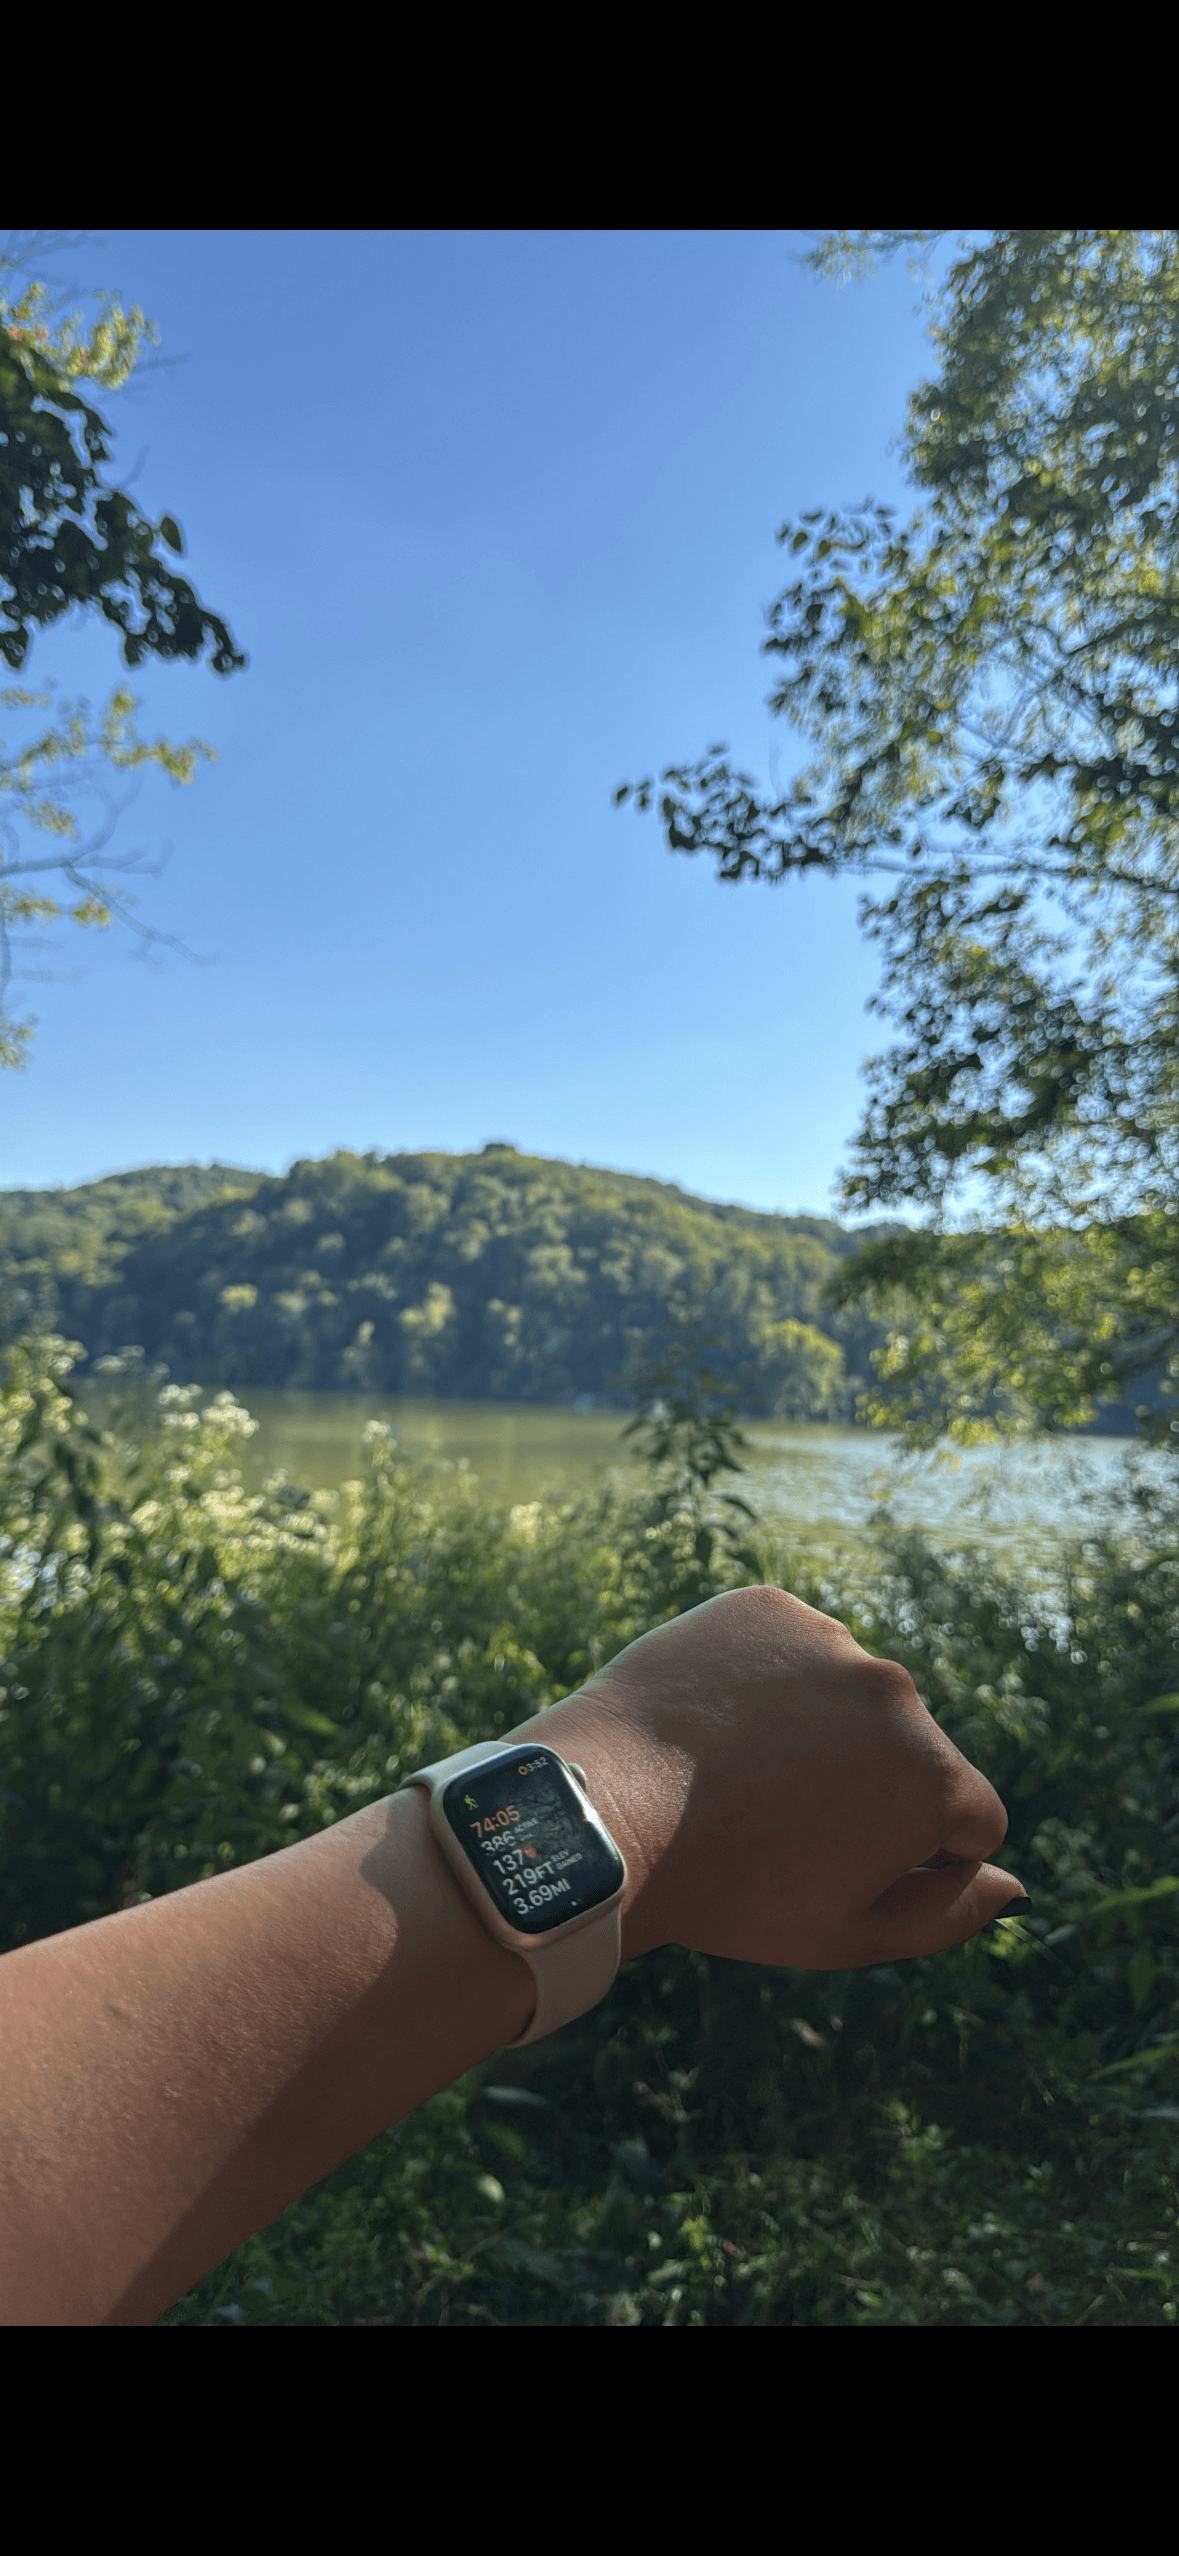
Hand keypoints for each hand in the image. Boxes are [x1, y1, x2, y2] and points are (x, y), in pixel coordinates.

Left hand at [524, 1584, 1024, 1969]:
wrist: (605, 1814)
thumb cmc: (730, 1891)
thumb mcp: (848, 1933)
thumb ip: (948, 1914)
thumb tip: (1014, 1885)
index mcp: (934, 1778)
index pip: (972, 1820)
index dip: (916, 1856)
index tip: (841, 1866)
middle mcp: (898, 1695)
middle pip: (910, 1751)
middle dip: (868, 1785)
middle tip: (780, 1824)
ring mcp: (831, 1641)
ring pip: (849, 1694)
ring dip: (818, 1728)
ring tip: (740, 1772)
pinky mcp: (768, 1606)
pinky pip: (790, 1647)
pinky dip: (766, 1679)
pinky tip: (717, 1722)